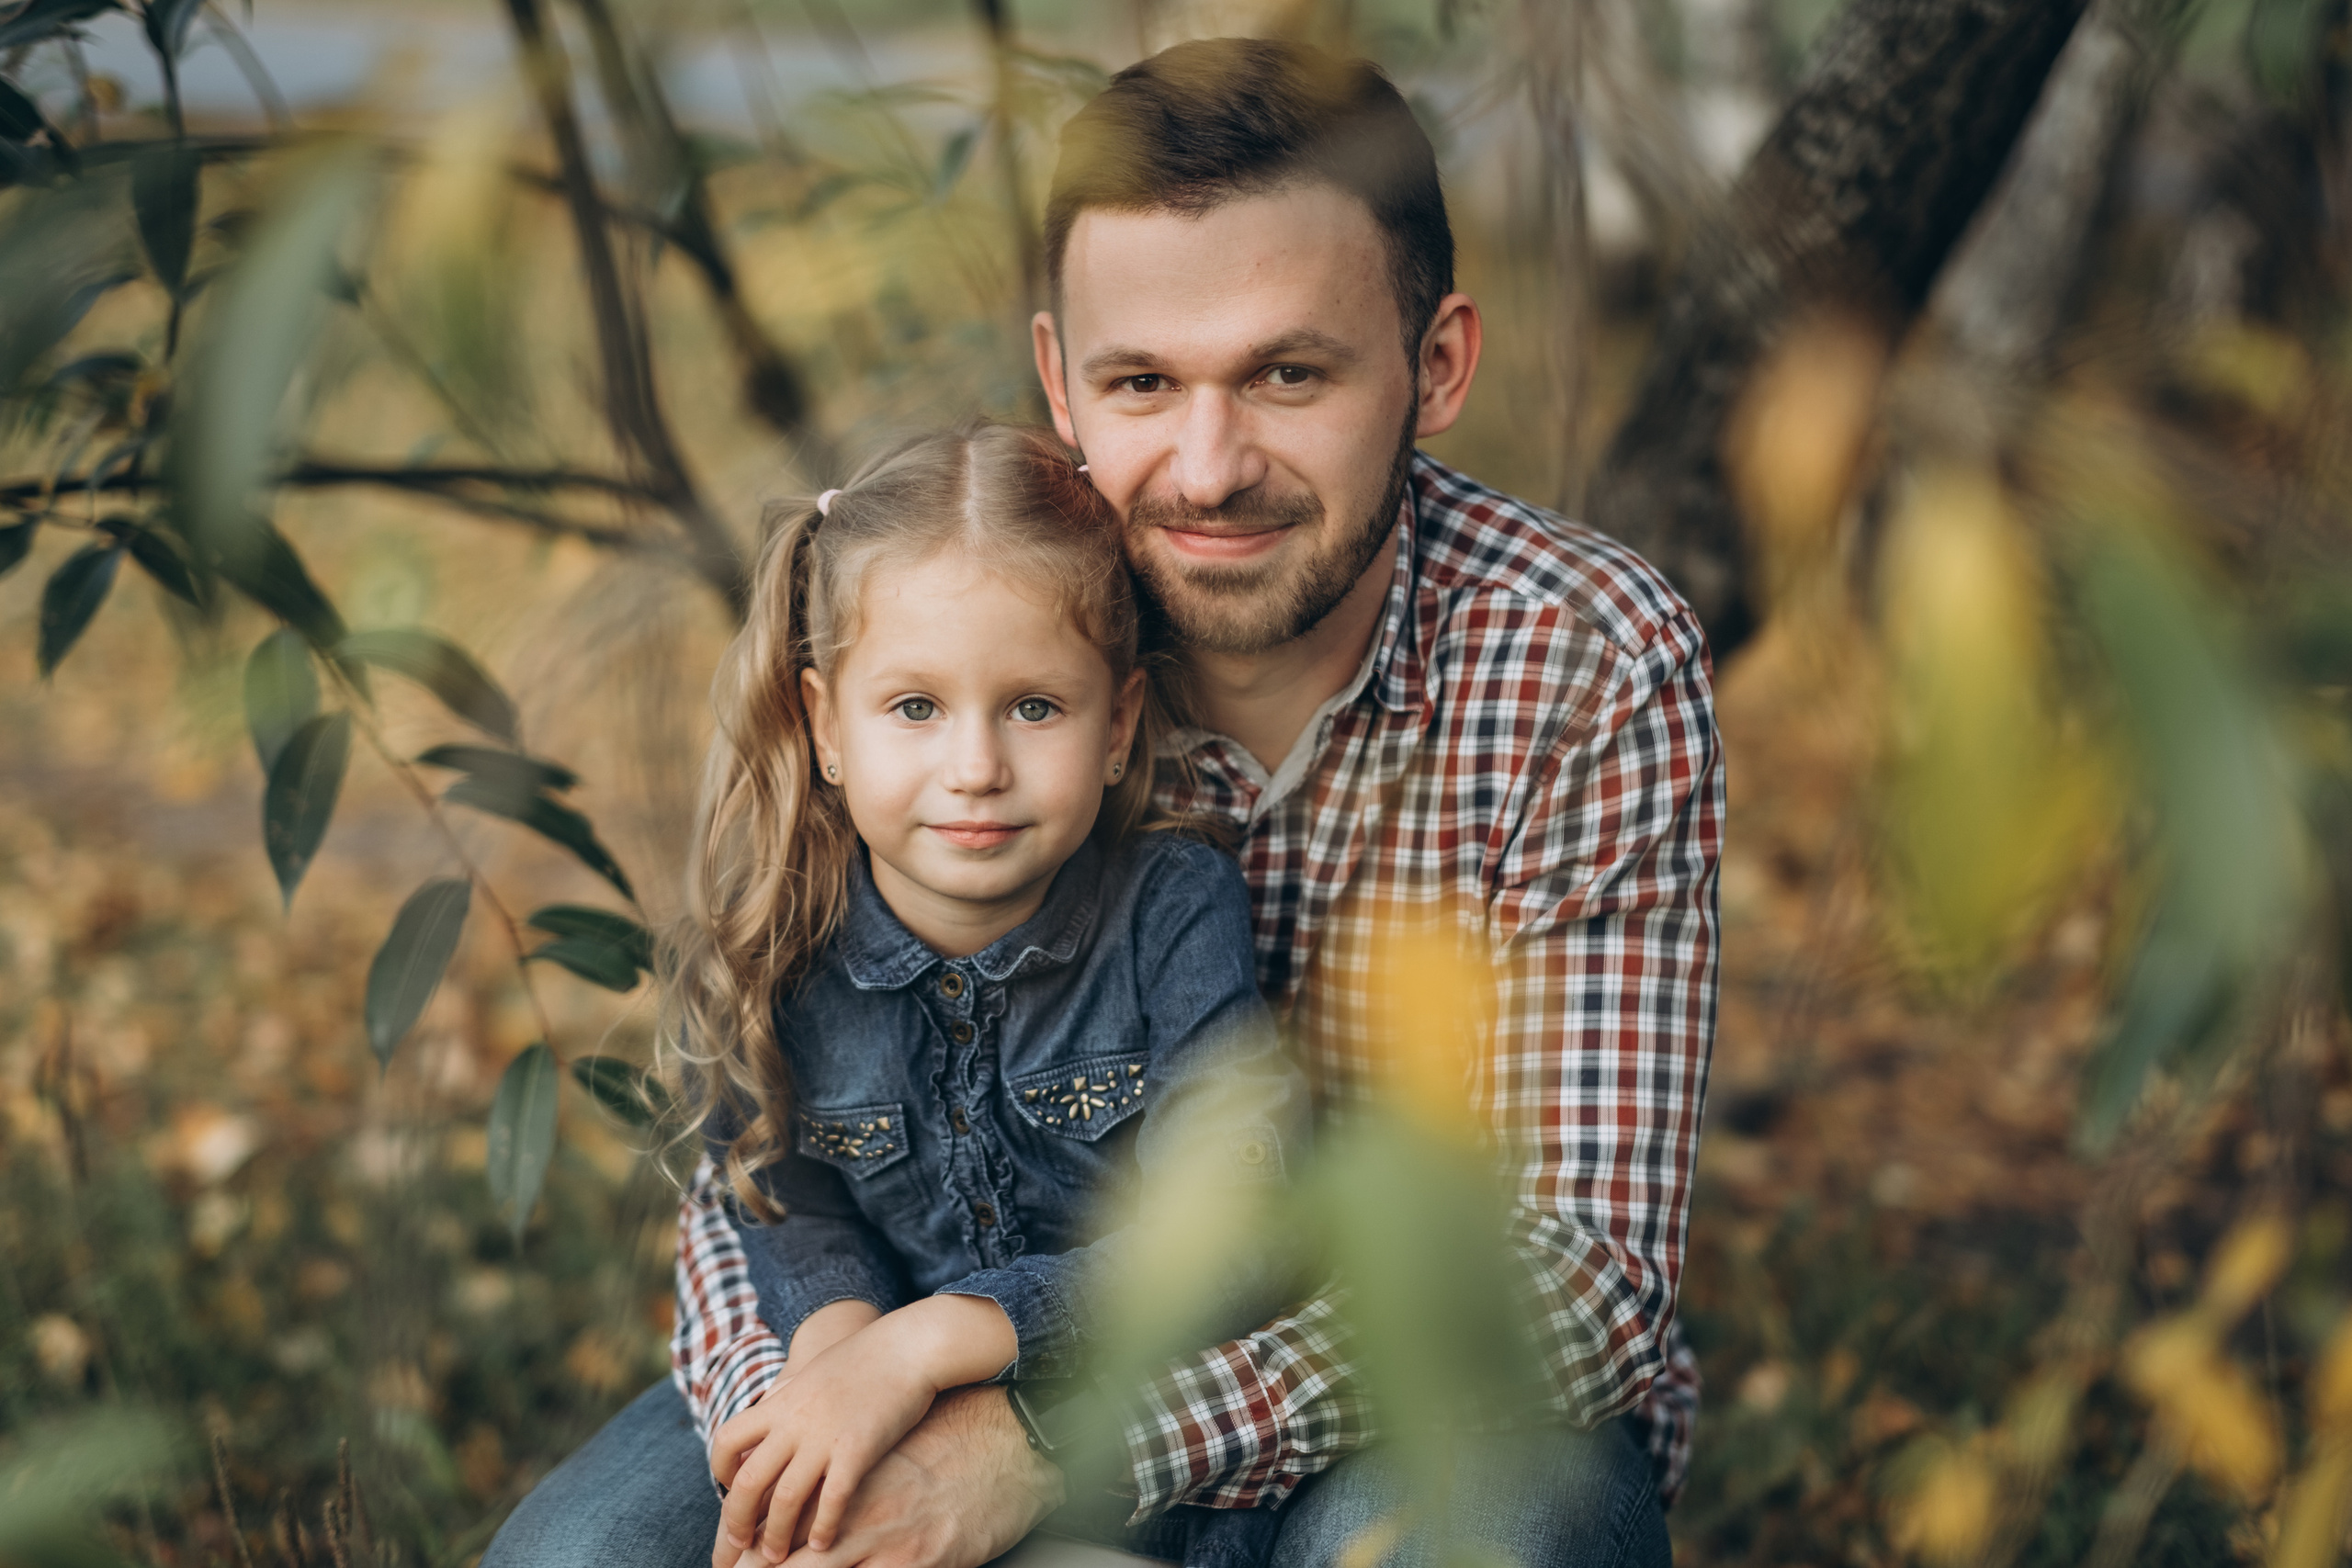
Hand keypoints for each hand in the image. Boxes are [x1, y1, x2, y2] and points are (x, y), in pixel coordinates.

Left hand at [712, 1296, 1018, 1563]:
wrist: (908, 1344)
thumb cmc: (865, 1358)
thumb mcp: (813, 1371)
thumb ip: (787, 1395)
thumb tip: (767, 1411)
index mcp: (780, 1402)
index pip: (727, 1441)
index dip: (723, 1471)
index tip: (735, 1489)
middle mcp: (794, 1422)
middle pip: (747, 1482)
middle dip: (736, 1522)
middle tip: (738, 1545)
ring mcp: (824, 1437)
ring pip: (785, 1499)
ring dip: (776, 1535)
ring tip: (776, 1558)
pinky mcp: (858, 1449)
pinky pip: (832, 1500)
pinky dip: (822, 1527)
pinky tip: (823, 1544)